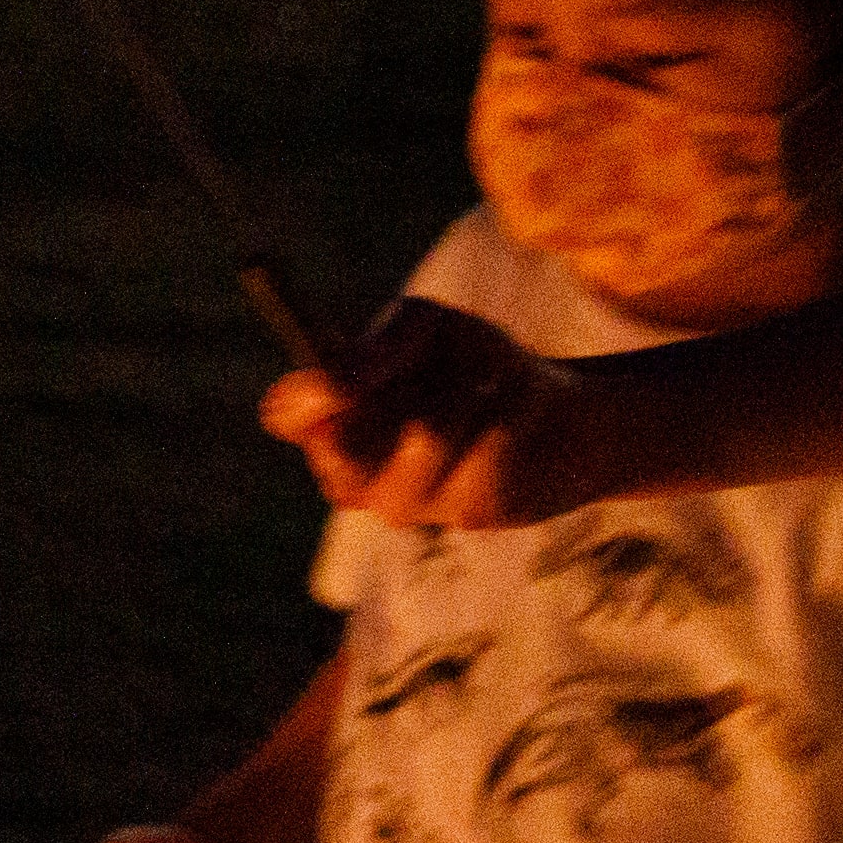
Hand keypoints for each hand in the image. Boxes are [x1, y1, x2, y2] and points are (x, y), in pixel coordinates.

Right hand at [268, 297, 618, 531]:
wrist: (556, 415)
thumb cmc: (473, 365)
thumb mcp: (431, 329)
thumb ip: (385, 342)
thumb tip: (340, 381)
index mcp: (330, 416)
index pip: (286, 414)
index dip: (304, 402)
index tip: (337, 381)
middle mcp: (352, 470)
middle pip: (345, 447)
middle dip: (404, 396)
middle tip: (441, 365)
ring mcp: (403, 501)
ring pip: (426, 439)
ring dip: (470, 393)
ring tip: (494, 380)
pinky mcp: (462, 513)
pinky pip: (483, 452)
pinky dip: (510, 412)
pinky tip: (520, 411)